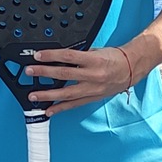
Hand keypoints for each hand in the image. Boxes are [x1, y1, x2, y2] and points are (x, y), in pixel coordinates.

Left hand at [24, 44, 140, 112]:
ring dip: (48, 95)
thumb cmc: (114, 58)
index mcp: (94, 60)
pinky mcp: (93, 97)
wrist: (131, 69)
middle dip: (44, 73)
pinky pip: (74, 104)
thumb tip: (58, 58)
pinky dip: (60, 108)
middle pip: (64, 75)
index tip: (38, 56)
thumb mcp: (96, 51)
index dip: (51, 56)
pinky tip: (49, 110)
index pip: (68, 57)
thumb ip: (78, 55)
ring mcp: (92, 89)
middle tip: (29, 72)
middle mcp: (93, 75)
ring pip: (66, 94)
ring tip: (33, 95)